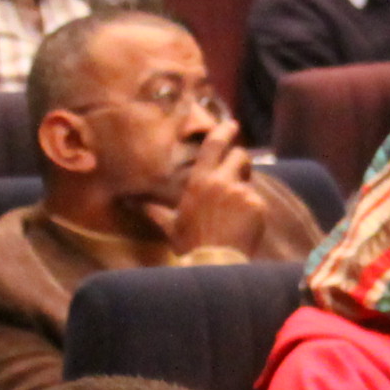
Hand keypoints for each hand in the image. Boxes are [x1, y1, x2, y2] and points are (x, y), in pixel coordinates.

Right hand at [142, 118, 267, 257]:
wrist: (214, 264)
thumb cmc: (190, 246)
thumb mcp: (171, 226)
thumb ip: (154, 211)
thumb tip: (132, 204)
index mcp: (200, 181)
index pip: (214, 145)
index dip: (224, 131)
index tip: (231, 125)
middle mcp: (221, 181)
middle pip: (240, 156)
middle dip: (241, 163)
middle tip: (238, 177)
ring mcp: (241, 193)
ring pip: (249, 182)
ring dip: (245, 191)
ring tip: (235, 213)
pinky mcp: (257, 206)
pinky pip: (258, 201)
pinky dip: (253, 211)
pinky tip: (243, 227)